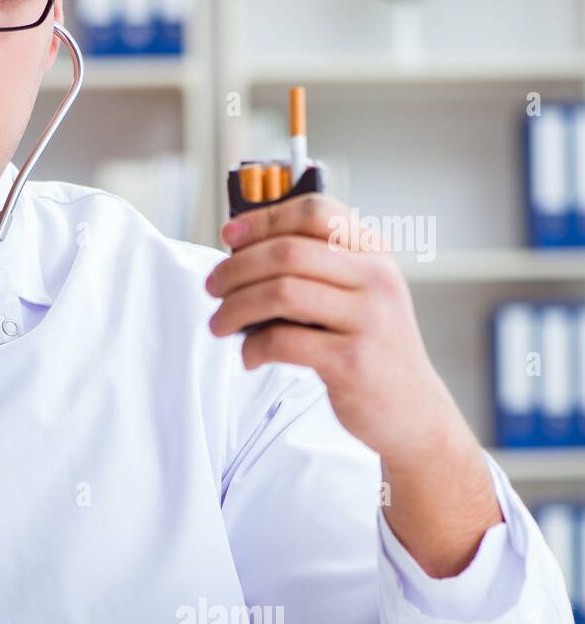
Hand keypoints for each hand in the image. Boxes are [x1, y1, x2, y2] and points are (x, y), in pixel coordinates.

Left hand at [203, 192, 458, 463]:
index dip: (264, 220)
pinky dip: (254, 348)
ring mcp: (368, 318)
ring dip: (235, 308)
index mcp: (373, 253)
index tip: (230, 237)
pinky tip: (251, 357)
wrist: (411, 409)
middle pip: (286, 252)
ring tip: (220, 324)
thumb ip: (314, 269)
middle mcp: (376, 278)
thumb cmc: (368, 348)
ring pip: (281, 292)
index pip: (315, 213)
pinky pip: (284, 341)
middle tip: (212, 288)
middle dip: (235, 269)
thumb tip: (240, 252)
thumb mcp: (357, 295)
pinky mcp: (352, 360)